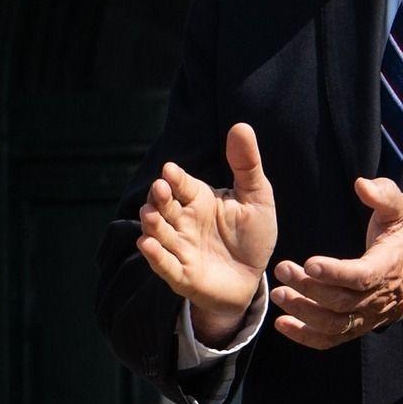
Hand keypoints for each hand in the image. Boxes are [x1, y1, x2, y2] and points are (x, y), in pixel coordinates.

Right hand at [136, 123, 277, 343]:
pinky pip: (164, 265)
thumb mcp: (256, 197)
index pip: (181, 184)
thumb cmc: (251, 235)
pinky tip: (146, 244)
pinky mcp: (181, 275)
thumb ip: (246, 165)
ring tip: (150, 215)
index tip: (170, 170)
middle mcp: (183, 221)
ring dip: (152, 224)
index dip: (175, 178)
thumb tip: (241, 126)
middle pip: (164, 206)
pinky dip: (155, 256)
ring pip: (159, 233)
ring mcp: (180, 248)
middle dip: (159, 198)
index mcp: (198, 199)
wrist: (252, 277)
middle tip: (160, 188)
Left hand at [271, 177, 402, 349]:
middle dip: (308, 288)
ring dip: (304, 313)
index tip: (309, 263)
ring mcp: (367, 316)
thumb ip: (384, 195)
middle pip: (340, 301)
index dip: (335, 273)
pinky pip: (332, 339)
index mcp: (387, 267)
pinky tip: (282, 325)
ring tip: (279, 295)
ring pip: (334, 324)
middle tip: (283, 270)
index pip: (361, 277)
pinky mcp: (357, 327)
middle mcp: (377, 298)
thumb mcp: (401, 212)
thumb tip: (362, 184)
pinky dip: (306, 337)